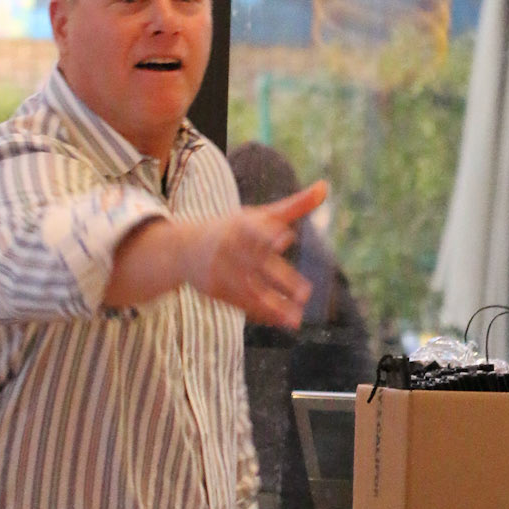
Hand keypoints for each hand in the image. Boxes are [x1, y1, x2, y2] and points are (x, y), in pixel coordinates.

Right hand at [106, 181, 326, 326]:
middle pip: (259, 265)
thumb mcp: (261, 214)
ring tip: (296, 319)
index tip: (285, 237)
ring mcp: (221, 270)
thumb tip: (325, 187)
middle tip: (306, 295)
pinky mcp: (215, 289)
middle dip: (282, 281)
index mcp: (243, 225)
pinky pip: (241, 304)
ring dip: (273, 306)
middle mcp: (231, 248)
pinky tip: (279, 321)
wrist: (183, 249)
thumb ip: (294, 205)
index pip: (256, 229)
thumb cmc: (232, 228)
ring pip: (251, 290)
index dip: (268, 233)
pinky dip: (261, 313)